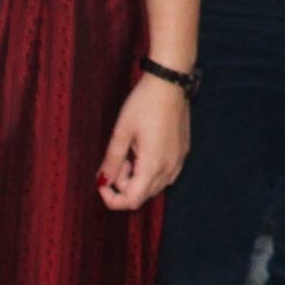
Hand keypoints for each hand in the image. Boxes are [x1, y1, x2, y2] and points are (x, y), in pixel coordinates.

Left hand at [98, 74, 191, 208]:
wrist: (170, 83)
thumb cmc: (143, 104)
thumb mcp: (121, 132)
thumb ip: (111, 161)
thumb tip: (103, 182)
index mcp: (152, 165)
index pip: (131, 201)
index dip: (112, 199)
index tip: (102, 183)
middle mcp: (169, 169)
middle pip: (142, 196)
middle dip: (124, 185)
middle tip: (118, 159)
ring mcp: (179, 162)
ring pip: (154, 187)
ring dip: (138, 179)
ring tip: (132, 152)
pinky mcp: (183, 153)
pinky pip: (165, 175)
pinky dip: (150, 172)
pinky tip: (145, 150)